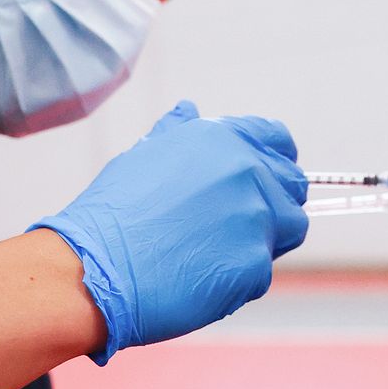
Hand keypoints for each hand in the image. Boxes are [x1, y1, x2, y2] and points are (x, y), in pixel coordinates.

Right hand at [32, 101, 307, 363]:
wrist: (95, 269)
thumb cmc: (112, 214)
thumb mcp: (144, 156)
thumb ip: (180, 133)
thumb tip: (189, 110)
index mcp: (222, 139)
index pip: (277, 141)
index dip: (275, 160)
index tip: (267, 178)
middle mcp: (247, 170)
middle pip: (293, 186)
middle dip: (274, 202)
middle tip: (232, 225)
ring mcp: (256, 217)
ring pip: (289, 228)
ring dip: (264, 239)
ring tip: (214, 252)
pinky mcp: (256, 264)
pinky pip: (263, 271)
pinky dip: (239, 278)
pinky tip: (200, 277)